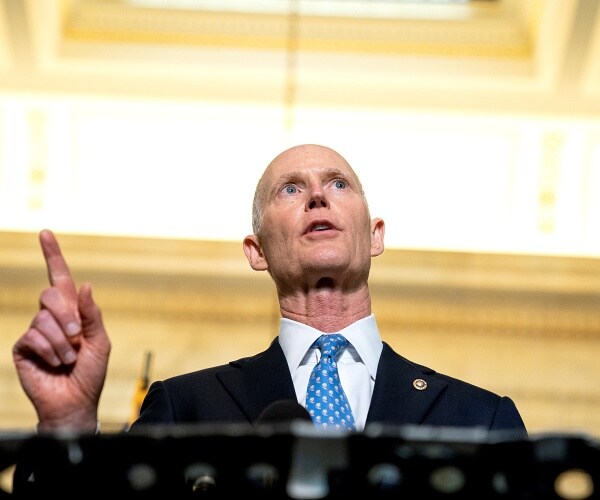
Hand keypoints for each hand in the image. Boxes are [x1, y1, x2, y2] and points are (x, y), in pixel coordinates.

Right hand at [12, 229, 110, 431]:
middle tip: (77, 339)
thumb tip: (86, 285)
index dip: (53, 255)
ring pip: (43, 319)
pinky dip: (50, 351)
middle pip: (50, 295)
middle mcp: (53, 318)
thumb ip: (92, 314)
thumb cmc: (91, 373)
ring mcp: (37, 332)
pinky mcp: (24, 347)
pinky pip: (33, 336)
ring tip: (68, 359)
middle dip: (66, 317)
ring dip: (62, 342)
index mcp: (73, 312)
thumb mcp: (100, 342)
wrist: (75, 402)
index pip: (61, 278)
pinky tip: (55, 364)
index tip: (45, 233)